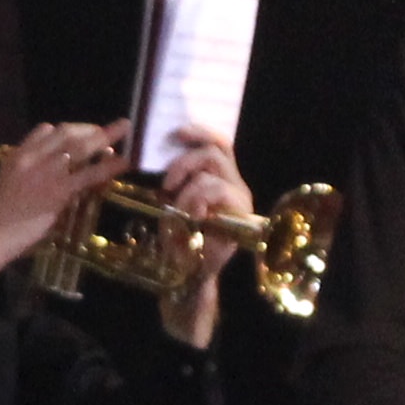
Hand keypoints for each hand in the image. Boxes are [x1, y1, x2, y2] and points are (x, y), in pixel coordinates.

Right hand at [0, 121, 127, 290]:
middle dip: (90, 128)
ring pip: (80, 147)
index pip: (44, 129)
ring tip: (124, 129)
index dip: (68, 129)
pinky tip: (125, 162)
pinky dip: (109, 166)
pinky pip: (89, 174)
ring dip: (105, 136)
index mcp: (19, 154)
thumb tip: (58, 166)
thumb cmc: (3, 215)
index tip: (83, 133)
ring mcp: (47, 172)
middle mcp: (33, 157)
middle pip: (66, 133)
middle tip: (108, 130)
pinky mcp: (59, 190)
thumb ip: (30, 169)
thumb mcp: (10, 181)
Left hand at [151, 129, 251, 345]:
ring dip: (187, 188)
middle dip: (186, 159)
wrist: (188, 273)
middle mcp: (235, 182)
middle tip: (167, 182)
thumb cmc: (179, 236)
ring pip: (213, 173)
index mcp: (220, 175)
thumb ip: (176, 176)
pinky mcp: (240, 213)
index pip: (218, 141)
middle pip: (218, 148)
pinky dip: (196, 200)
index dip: (198, 130)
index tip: (174, 132)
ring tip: (176, 207)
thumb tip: (164, 146)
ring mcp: (240, 197)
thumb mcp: (172, 201)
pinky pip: (217, 191)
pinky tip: (190, 215)